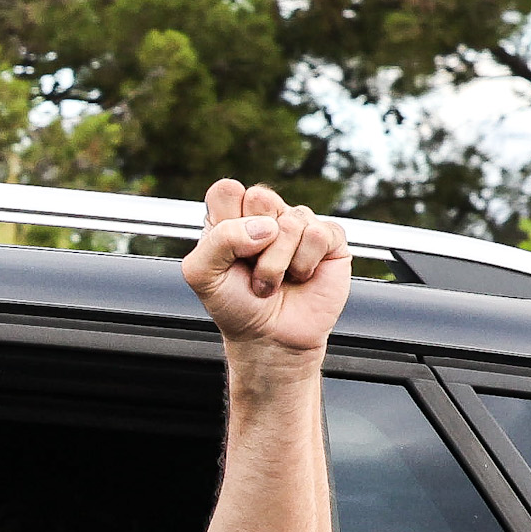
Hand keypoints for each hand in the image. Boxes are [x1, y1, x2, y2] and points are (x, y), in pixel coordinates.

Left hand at [180, 178, 351, 359]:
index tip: (229, 254)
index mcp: (232, 217)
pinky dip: (305, 263)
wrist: (269, 340)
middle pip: (260, 197)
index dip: (227, 221)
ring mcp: (298, 225)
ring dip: (278, 263)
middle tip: (252, 267)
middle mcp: (266, 216)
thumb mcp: (202, 275)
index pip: (227, 190)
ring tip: (274, 281)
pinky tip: (300, 276)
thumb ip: (217, 240)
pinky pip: (319, 233)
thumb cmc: (236, 307)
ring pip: (291, 221)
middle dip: (254, 244)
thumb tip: (265, 227)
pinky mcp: (328, 239)